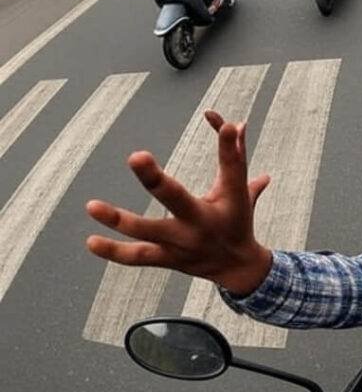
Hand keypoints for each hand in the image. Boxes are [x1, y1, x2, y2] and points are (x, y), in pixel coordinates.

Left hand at [85, 112, 272, 295]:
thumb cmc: (237, 221)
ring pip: (148, 232)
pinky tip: (91, 241)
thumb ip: (235, 157)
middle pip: (176, 199)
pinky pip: (138, 257)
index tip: (226, 124)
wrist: (238, 268)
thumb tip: (237, 123)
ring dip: (120, 220)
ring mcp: (182, 244)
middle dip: (155, 180)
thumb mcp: (240, 191)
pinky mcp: (168, 259)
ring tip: (91, 206)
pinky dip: (114, 251)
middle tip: (136, 156)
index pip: (231, 169)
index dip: (229, 146)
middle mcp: (202, 223)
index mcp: (228, 201)